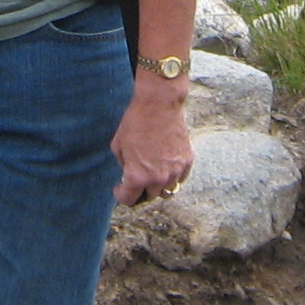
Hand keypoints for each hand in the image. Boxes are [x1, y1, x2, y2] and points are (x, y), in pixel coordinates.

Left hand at [112, 81, 194, 205]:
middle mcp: (158, 179)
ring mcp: (175, 171)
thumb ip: (124, 166)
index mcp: (138, 177)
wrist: (159, 104)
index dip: (121, 195)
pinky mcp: (187, 161)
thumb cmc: (135, 122)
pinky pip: (179, 178)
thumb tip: (128, 174)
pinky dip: (172, 176)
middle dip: (140, 190)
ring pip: (166, 191)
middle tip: (136, 180)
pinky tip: (165, 165)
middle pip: (149, 197)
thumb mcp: (118, 146)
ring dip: (157, 185)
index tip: (120, 188)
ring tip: (151, 173)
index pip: (129, 200)